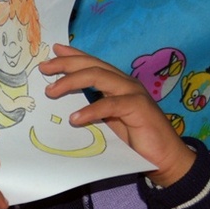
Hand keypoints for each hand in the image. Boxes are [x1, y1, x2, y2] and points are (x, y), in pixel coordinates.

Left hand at [40, 44, 195, 186]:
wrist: (165, 157)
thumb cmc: (135, 138)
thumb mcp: (109, 119)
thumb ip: (93, 106)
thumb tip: (66, 102)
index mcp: (118, 83)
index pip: (93, 63)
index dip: (74, 55)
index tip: (53, 51)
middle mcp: (126, 83)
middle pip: (92, 65)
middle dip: (66, 64)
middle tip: (44, 67)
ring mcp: (133, 93)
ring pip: (99, 77)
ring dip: (72, 81)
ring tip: (51, 91)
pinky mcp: (138, 108)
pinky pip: (111, 104)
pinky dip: (91, 110)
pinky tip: (75, 118)